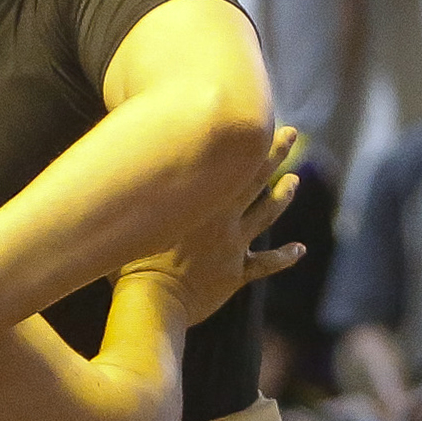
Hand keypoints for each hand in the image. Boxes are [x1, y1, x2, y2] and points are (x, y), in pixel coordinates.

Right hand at [127, 128, 306, 322]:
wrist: (153, 301)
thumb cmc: (132, 260)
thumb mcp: (134, 217)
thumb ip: (140, 191)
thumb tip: (121, 161)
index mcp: (201, 202)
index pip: (230, 162)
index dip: (247, 140)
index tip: (260, 119)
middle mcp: (223, 219)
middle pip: (256, 179)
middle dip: (276, 153)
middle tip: (292, 133)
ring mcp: (232, 247)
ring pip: (266, 215)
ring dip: (283, 196)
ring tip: (295, 182)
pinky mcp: (235, 274)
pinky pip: (265, 264)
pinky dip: (285, 257)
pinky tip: (300, 250)